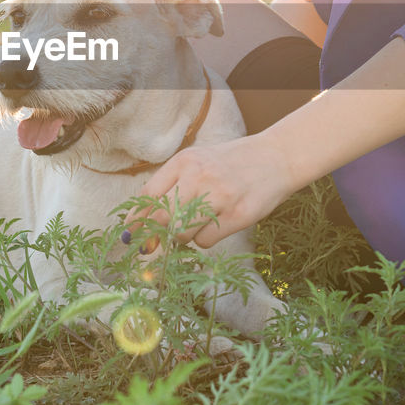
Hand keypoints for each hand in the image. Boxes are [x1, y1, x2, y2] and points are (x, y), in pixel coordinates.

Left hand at [126, 132, 301, 248]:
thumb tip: (140, 223)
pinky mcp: (238, 215)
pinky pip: (205, 241)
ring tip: (196, 225)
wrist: (276, 157)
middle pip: (160, 218)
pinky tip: (217, 225)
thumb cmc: (230, 164)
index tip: (128, 234)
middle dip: (152, 236)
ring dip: (182, 238)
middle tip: (150, 246)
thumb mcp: (198, 162)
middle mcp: (199, 177)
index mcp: (185, 161)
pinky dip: (205, 239)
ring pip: (180, 234)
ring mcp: (219, 196)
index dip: (135, 220)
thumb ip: (171, 186)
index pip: (148, 196)